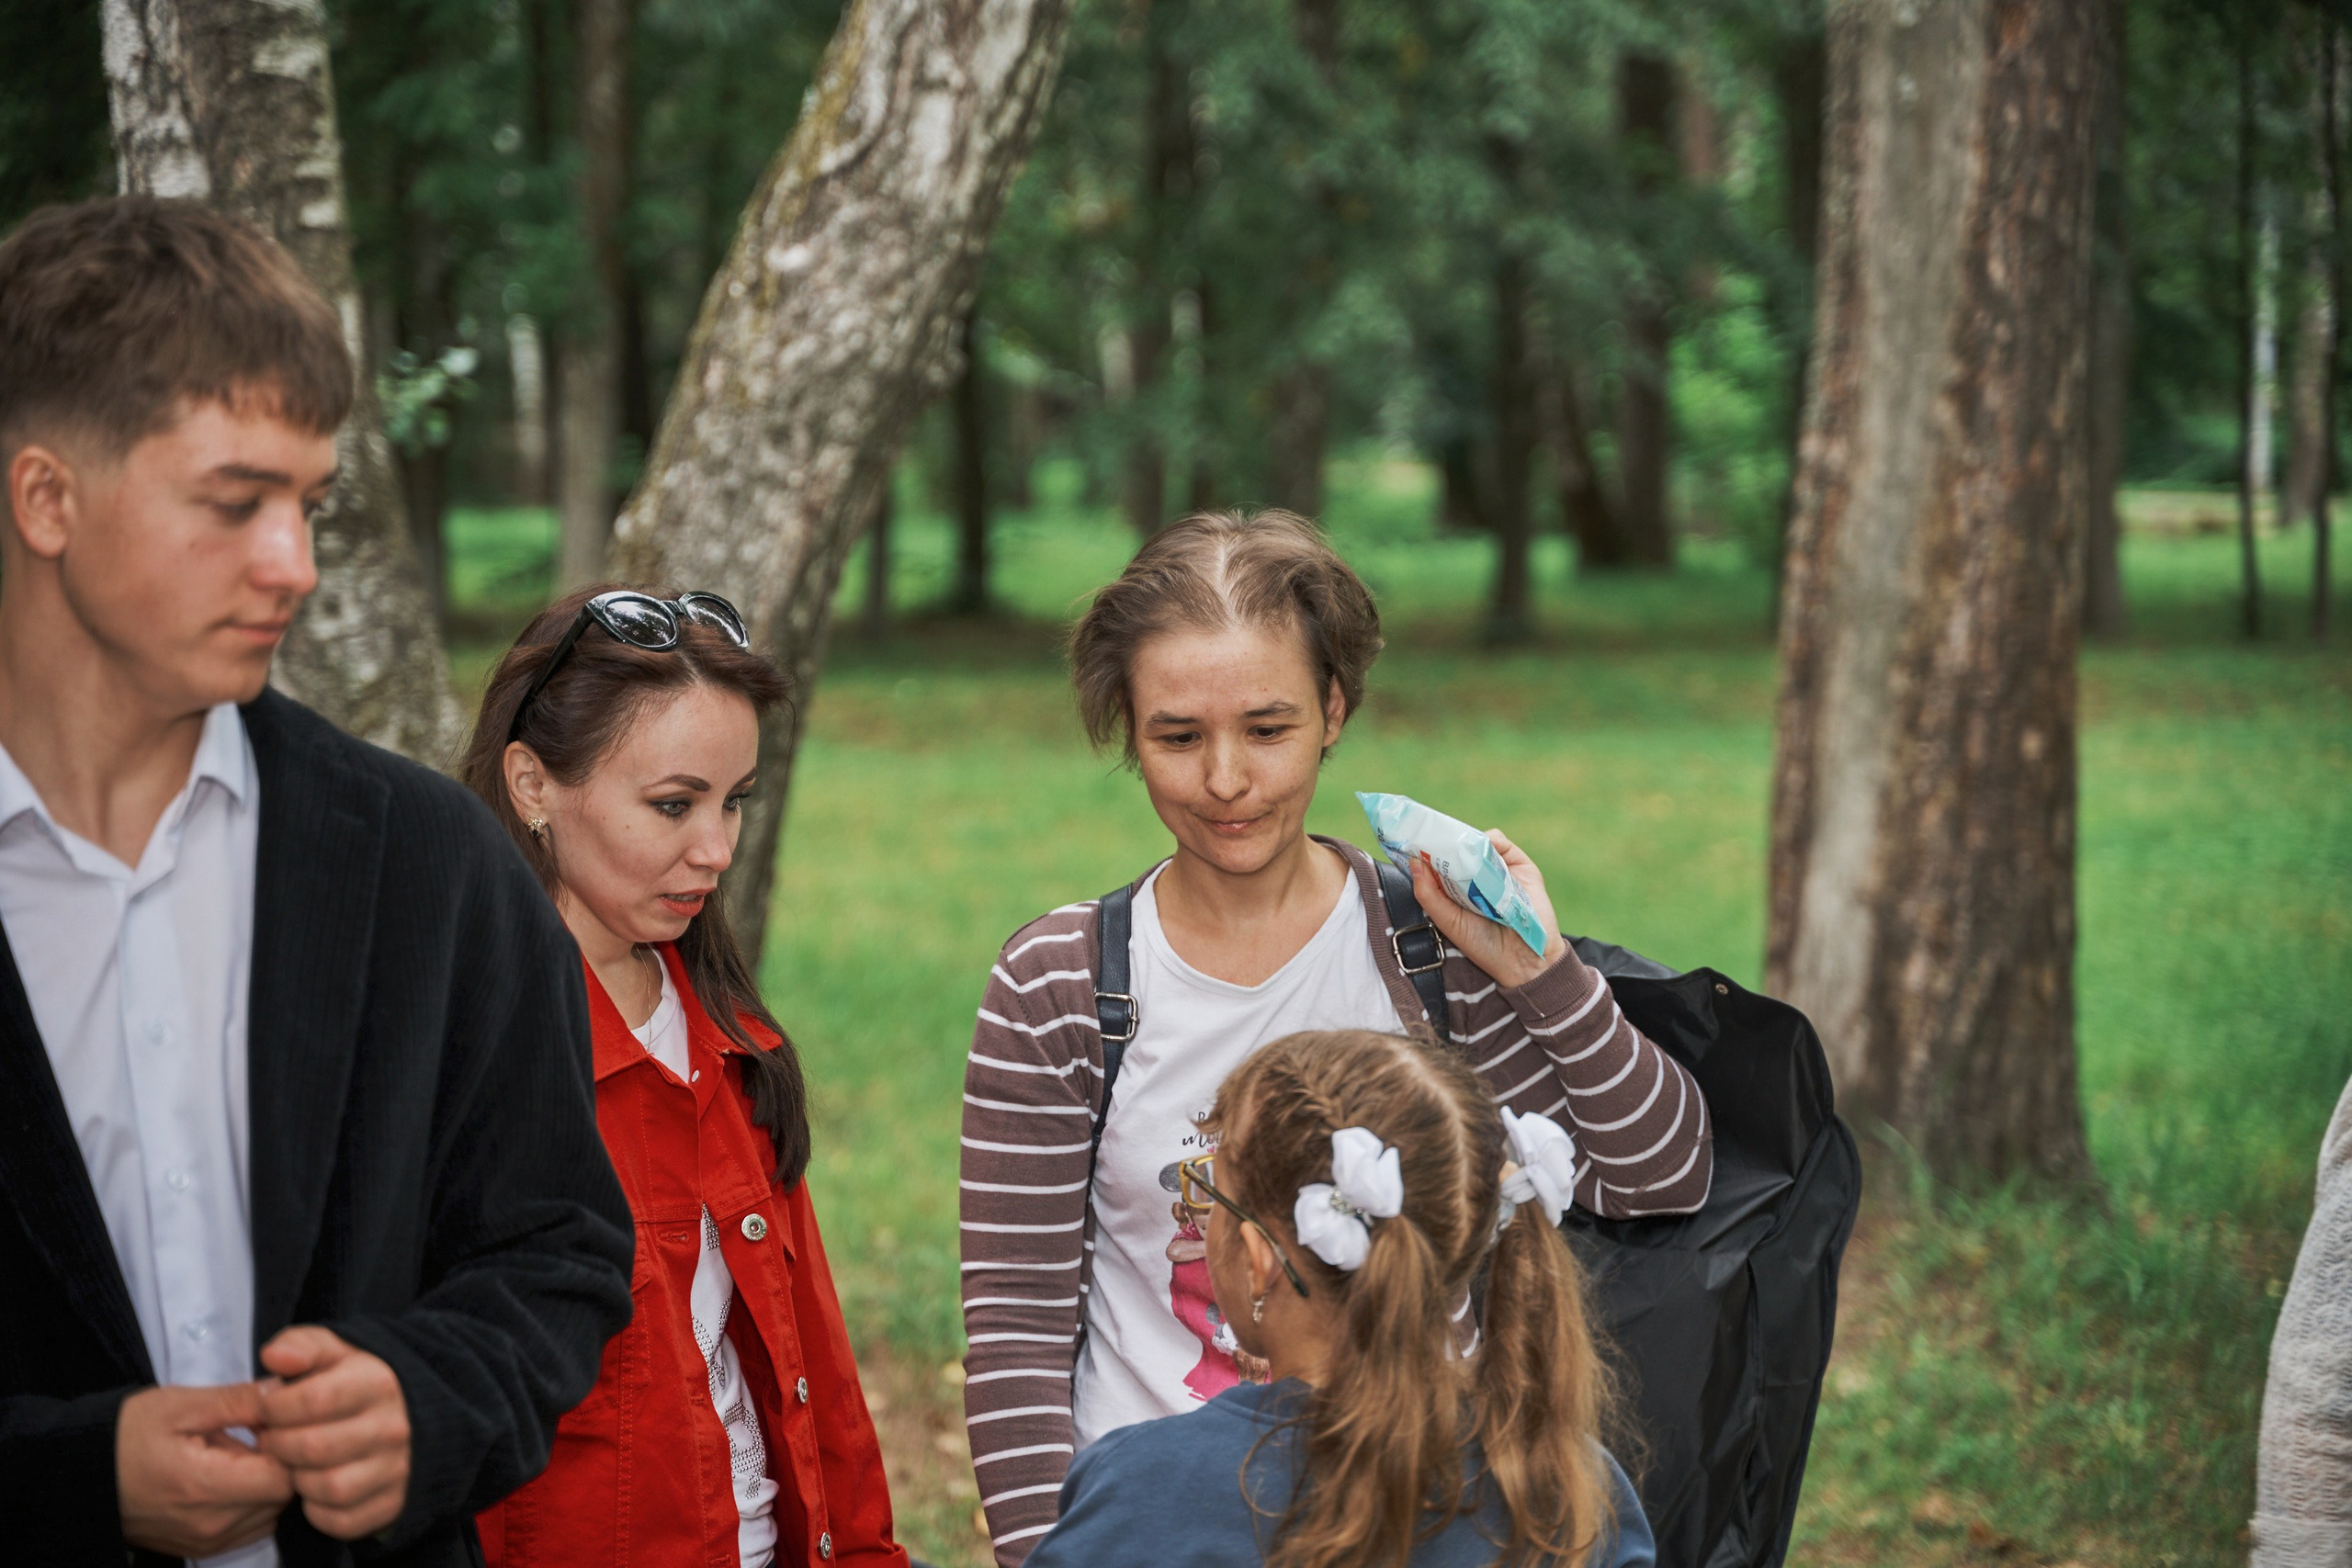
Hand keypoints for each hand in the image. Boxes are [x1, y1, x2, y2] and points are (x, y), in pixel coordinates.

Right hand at [118, 1381, 294, 1556]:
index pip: (285, 1476)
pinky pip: (249, 1529)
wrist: (82, 1477)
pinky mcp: (200, 1549)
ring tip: (238, 1456)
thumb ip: (240, 1401)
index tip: (272, 1425)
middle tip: (256, 1435)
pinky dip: (251, 1505)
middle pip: (282, 1496)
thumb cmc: (127, 1435)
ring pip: (269, 1514)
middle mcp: (211, 1525)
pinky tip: (229, 1478)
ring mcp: (206, 1542)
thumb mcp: (182, 1406)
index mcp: (206, 1487)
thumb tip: (285, 1390)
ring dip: (266, 1485)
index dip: (290, 1446)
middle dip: (281, 1463)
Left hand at [254, 1326, 410, 1540]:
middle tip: (275, 1438)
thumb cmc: (360, 1381)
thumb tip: (273, 1356)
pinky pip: (342, 1521)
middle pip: (314, 1447)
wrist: (415, 1413)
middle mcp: (395, 1427)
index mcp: (379, 1383)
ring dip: (299, 1479)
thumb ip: (301, 1345)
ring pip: (328, 1487)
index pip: (311, 1399)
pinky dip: (319, 1510)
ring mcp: (399, 1469)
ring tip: (296, 1463)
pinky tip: (316, 1487)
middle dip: (279, 1445)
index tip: (268, 1408)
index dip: (274, 1407)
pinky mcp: (394, 1504)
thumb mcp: (336, 1351)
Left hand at [1408, 828, 1564, 990]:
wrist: (1524, 957)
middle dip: (1442, 841)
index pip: (1436, 864)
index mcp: (1454, 890)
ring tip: (1455, 849)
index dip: (1424, 852)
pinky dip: (1489, 840)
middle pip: (1455, 849)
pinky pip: (1500, 842)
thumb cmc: (1483, 944)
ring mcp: (1496, 868)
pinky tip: (1481, 851)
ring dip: (1464, 841)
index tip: (1410, 841)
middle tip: (1428, 834)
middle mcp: (1474, 877)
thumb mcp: (1448, 921)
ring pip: (1475, 842)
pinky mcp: (1518, 864)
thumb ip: (1428, 894)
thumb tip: (1414, 863)